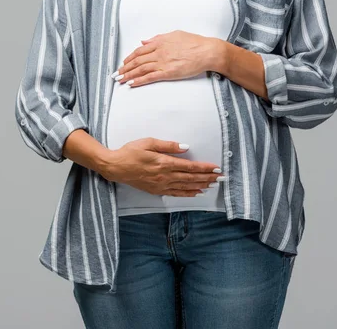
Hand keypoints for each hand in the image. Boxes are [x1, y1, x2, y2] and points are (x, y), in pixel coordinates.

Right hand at [98, 137, 225, 196]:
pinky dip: (188, 193)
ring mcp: (161, 185)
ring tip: (213, 185)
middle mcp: (165, 176)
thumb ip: (168, 145)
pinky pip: (176, 193)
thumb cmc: (130, 152)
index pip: (190, 166)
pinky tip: (196, 192)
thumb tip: (186, 147)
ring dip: (201, 186)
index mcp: (164, 163)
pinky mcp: (157, 190)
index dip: (204, 168)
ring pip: (186, 187)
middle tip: (221, 177)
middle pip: (191, 178)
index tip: (216, 168)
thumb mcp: (148, 142)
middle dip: (207, 177)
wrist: (115, 167)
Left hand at [111, 30, 225, 86]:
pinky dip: (139, 81)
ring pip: (140, 69)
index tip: (123, 63)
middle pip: (137, 60)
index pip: (139, 50)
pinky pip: (150, 77)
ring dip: (128, 75)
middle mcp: (159, 52)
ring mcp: (163, 62)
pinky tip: (131, 84)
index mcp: (160, 42)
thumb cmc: (194, 43)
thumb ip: (158, 38)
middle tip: (116, 74)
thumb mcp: (175, 35)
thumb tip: (145, 41)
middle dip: (125, 68)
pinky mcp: (168, 73)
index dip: (129, 57)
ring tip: (119, 80)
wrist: (207, 51)